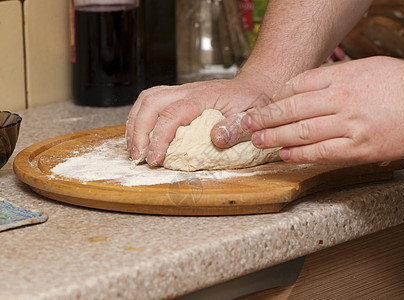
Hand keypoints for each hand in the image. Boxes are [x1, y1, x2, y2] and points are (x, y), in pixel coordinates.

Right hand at [126, 76, 276, 165]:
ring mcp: (182, 91)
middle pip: (151, 102)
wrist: (256, 86)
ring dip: (135, 122)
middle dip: (138, 130)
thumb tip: (215, 139)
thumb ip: (235, 128)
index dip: (159, 139)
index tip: (154, 159)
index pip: (172, 115)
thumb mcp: (253, 118)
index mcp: (203, 97)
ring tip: (133, 147)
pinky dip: (141, 117)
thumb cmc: (253, 103)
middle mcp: (188, 91)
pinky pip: (153, 100)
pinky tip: (141, 134)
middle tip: (137, 156)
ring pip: (148, 98)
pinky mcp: (179, 96)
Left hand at [241, 56, 403, 162]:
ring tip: (257, 141)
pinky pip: (321, 152)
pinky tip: (285, 155)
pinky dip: (300, 154)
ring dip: (275, 137)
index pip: (298, 86)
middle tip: (246, 124)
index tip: (265, 104)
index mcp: (341, 78)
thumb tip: (309, 87)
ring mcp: (348, 125)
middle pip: (292, 108)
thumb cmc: (402, 84)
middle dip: (265, 117)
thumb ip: (336, 77)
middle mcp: (340, 100)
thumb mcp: (365, 68)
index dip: (277, 97)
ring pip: (302, 131)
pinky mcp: (358, 147)